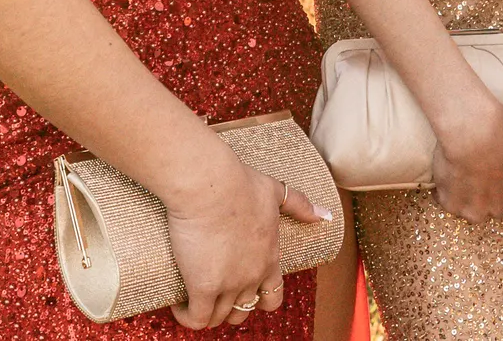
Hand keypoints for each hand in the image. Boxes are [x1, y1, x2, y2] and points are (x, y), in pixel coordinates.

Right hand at [158, 135, 331, 328]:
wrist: (210, 185)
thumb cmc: (239, 184)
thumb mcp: (275, 192)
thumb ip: (300, 205)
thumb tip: (325, 215)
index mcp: (270, 258)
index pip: (273, 298)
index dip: (258, 300)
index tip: (240, 290)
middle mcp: (253, 276)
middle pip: (243, 311)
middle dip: (228, 307)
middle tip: (211, 293)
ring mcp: (229, 284)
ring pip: (219, 318)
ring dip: (206, 313)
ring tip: (191, 299)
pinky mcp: (203, 287)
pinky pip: (196, 318)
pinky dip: (186, 316)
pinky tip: (178, 306)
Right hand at [429, 94, 502, 222]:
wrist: (472, 128)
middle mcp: (499, 207)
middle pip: (495, 200)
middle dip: (491, 184)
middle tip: (484, 159)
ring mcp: (473, 208)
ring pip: (472, 205)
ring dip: (470, 191)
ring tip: (467, 164)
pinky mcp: (449, 203)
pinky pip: (448, 201)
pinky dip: (448, 190)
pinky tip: (451, 170)